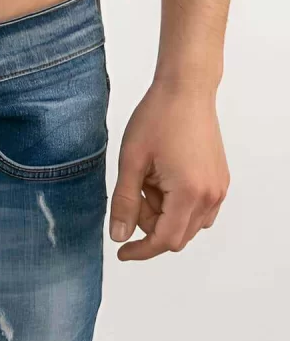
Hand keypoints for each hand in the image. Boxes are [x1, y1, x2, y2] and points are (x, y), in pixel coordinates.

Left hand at [109, 78, 228, 259]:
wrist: (185, 89)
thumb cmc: (158, 117)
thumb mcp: (132, 159)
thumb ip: (124, 201)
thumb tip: (119, 236)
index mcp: (189, 193)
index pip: (165, 240)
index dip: (141, 249)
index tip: (122, 250)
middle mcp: (210, 196)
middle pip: (176, 234)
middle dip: (149, 222)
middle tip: (134, 189)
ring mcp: (218, 189)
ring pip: (187, 222)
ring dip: (163, 211)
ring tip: (149, 177)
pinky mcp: (220, 180)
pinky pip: (198, 208)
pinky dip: (177, 202)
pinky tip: (163, 176)